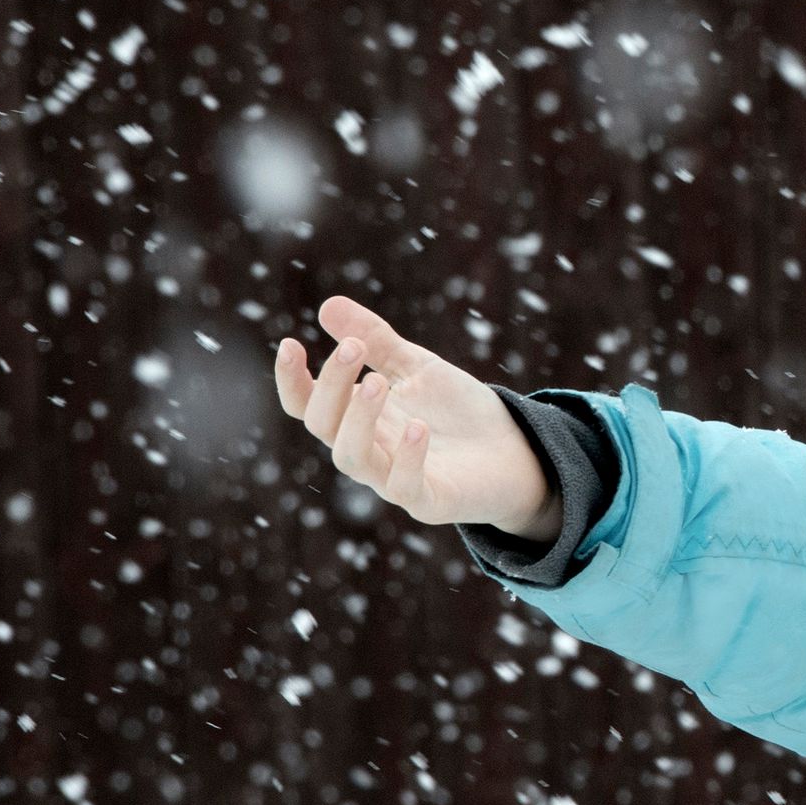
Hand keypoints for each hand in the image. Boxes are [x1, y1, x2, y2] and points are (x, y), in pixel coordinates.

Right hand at [272, 295, 556, 539]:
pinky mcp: (428, 500)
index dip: (293, 380)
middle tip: (352, 347)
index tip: (291, 344)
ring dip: (358, 419)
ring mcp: (393, 478)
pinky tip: (418, 426)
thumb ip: (375, 340)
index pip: (308, 405)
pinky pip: (404, 487)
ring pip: (352, 457)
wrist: (515, 449)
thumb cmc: (457, 411)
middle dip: (331, 386)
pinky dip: (407, 457)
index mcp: (358, 418)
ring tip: (375, 381)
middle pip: (324, 425)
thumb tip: (328, 304)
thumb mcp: (416, 366)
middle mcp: (368, 450)